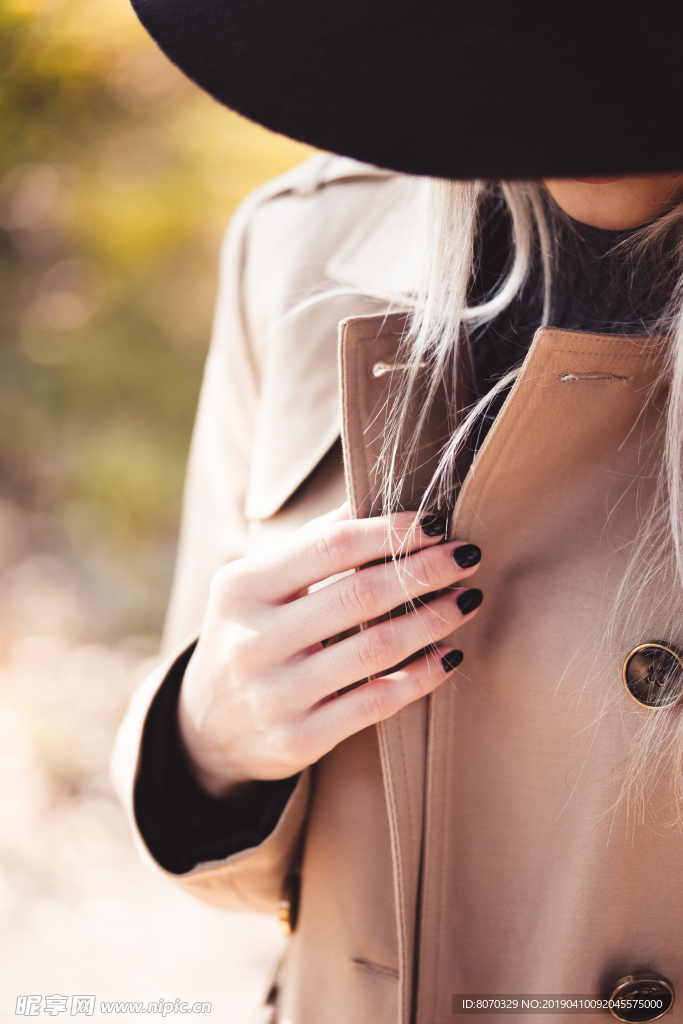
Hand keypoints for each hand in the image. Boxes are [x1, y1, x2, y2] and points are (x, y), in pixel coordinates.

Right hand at [178, 505, 481, 795]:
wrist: (209, 727)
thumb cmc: (250, 635)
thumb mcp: (258, 584)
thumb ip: (314, 543)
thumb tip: (378, 498)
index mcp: (241, 587)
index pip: (330, 546)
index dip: (390, 532)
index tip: (437, 524)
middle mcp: (252, 640)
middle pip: (359, 595)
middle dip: (424, 571)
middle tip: (467, 557)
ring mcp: (274, 695)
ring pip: (375, 650)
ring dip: (432, 621)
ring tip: (466, 600)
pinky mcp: (298, 740)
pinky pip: (375, 703)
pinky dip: (420, 677)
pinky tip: (448, 656)